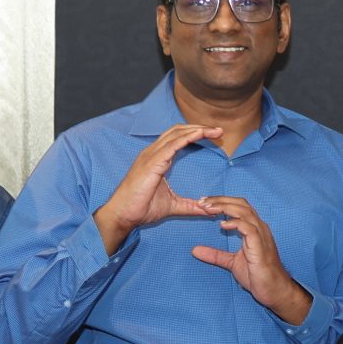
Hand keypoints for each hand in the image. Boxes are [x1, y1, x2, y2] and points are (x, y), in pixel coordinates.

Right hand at [93, 124, 217, 251]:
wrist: (123, 215)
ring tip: (215, 131)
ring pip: (176, 134)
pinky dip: (186, 138)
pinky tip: (199, 135)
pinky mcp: (151, 163)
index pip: (178, 138)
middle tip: (219, 131)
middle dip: (199, 128)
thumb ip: (192, 206)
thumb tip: (210, 210)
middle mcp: (153, 153)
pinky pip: (171, 145)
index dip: (195, 133)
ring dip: (197, 130)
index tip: (214, 135)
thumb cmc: (141, 208)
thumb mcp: (174, 206)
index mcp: (157, 158)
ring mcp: (151, 156)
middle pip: (178, 131)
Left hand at [192, 195, 310, 322]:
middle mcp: (259, 228)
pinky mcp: (260, 245)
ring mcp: (261, 235)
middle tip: (202, 202)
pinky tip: (223, 225)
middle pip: (241, 204)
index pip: (238, 206)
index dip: (221, 202)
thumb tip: (195, 250)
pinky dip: (236, 223)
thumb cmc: (258, 276)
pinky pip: (249, 228)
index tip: (203, 203)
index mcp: (253, 229)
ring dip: (225, 208)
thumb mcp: (232, 263)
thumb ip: (215, 255)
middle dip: (220, 200)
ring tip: (209, 209)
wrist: (273, 290)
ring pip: (245, 212)